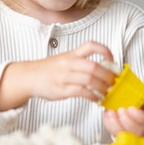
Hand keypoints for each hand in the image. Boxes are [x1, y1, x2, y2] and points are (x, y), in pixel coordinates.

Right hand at [0, 41, 115, 109]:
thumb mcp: (64, 59)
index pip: (91, 46)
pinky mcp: (61, 90)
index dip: (104, 50)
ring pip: (90, 80)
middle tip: (114, 82)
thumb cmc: (49, 70)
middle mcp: (69, 63)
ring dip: (102, 87)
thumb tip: (104, 69)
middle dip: (108, 76)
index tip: (113, 59)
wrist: (29, 77)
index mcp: (71, 54)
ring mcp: (64, 77)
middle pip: (94, 66)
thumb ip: (81, 62)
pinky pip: (82, 92)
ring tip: (106, 92)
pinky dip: (93, 96)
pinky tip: (96, 99)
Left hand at [102, 101, 143, 138]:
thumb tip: (127, 88)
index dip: (137, 115)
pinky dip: (109, 124)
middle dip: (125, 119)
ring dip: (114, 122)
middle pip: (135, 130)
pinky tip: (107, 116)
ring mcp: (133, 138)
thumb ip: (138, 98)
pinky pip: (114, 134)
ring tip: (110, 112)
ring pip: (123, 134)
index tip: (131, 108)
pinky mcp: (123, 139)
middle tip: (119, 109)